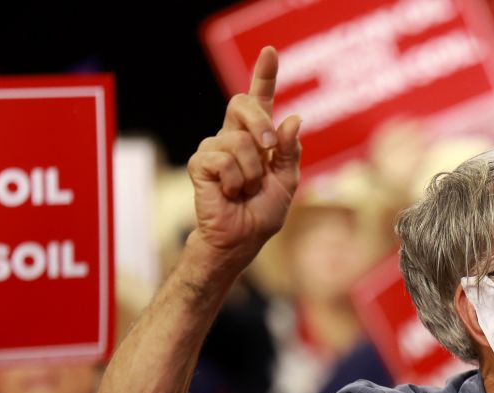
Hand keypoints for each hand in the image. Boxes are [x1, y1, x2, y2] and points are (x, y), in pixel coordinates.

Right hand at [187, 47, 302, 276]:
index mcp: (256, 137)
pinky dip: (235, 181)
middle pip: (244, 104)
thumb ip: (290, 151)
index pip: (259, 100)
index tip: (270, 51)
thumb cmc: (262, 213)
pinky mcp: (199, 162)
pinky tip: (229, 193)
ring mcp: (213, 147)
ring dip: (252, 173)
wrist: (241, 239)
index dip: (264, 75)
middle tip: (269, 150)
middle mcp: (232, 136)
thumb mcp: (287, 181)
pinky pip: (224, 160)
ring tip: (244, 190)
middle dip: (261, 124)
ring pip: (240, 142)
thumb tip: (294, 119)